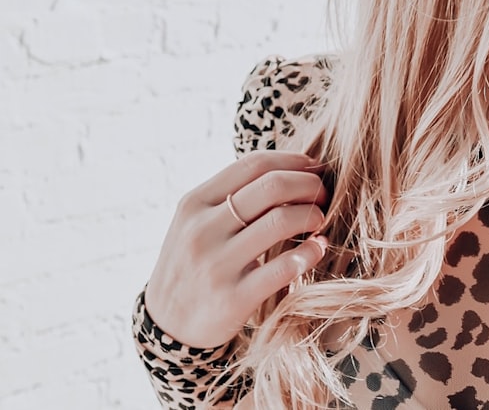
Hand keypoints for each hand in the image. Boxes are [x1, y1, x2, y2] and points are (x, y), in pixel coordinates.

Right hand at [144, 152, 328, 347]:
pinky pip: (283, 267)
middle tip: (324, 195)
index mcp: (195, 202)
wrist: (164, 327)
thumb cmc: (194, 264)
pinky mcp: (232, 299)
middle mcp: (202, 229)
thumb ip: (233, 196)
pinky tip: (318, 248)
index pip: (254, 163)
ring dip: (312, 215)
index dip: (294, 161)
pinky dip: (311, 252)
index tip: (315, 169)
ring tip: (320, 221)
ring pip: (281, 221)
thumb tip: (292, 169)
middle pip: (273, 186)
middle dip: (310, 185)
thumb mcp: (197, 223)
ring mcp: (215, 265)